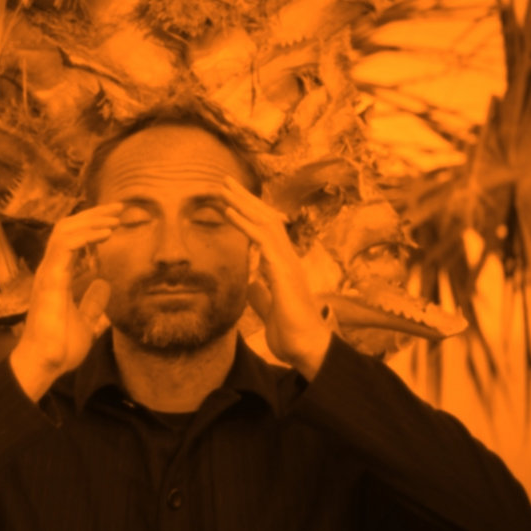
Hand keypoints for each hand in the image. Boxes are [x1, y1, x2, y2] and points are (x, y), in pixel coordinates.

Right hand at [9, 203, 121, 399]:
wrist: (45, 365)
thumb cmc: (60, 347)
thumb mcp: (86, 322)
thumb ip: (92, 303)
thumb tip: (104, 285)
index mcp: (58, 276)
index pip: (73, 238)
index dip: (93, 225)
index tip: (117, 219)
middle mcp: (51, 269)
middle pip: (68, 227)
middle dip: (94, 215)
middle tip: (120, 209)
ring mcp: (48, 273)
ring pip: (65, 231)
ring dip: (92, 221)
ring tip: (116, 219)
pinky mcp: (50, 280)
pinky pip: (65, 246)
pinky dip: (85, 236)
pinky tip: (105, 234)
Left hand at [221, 176, 331, 378]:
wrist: (306, 349)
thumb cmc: (291, 333)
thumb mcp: (270, 310)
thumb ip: (261, 295)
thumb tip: (251, 284)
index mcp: (283, 266)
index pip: (266, 231)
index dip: (249, 213)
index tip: (230, 200)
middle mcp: (287, 258)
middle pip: (266, 218)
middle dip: (245, 198)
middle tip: (224, 181)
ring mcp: (287, 262)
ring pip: (265, 222)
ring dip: (243, 203)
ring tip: (224, 189)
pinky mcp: (283, 271)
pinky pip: (263, 240)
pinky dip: (245, 224)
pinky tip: (230, 213)